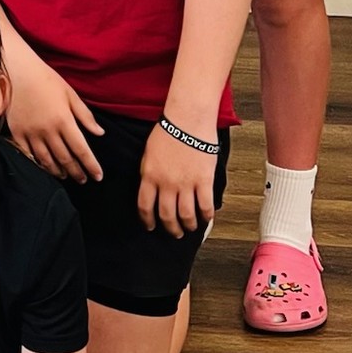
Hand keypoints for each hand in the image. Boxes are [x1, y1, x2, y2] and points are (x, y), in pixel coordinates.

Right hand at [6, 48, 102, 184]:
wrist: (16, 71)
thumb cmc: (46, 79)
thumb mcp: (70, 93)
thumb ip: (85, 115)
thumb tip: (99, 133)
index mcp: (64, 120)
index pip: (82, 150)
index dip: (91, 165)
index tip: (98, 176)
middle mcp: (48, 130)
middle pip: (65, 159)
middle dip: (76, 172)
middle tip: (83, 179)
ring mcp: (31, 133)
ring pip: (47, 160)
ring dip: (58, 171)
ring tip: (65, 176)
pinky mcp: (17, 132)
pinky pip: (28, 154)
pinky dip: (38, 163)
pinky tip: (44, 167)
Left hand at [139, 120, 217, 236]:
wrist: (187, 120)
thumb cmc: (167, 132)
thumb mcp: (148, 154)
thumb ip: (148, 174)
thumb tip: (150, 191)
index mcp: (149, 176)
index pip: (145, 206)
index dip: (147, 220)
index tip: (150, 227)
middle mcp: (166, 183)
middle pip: (167, 215)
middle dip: (170, 228)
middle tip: (174, 232)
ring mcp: (186, 183)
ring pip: (186, 215)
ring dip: (189, 225)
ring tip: (190, 227)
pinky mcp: (204, 181)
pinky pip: (205, 206)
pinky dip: (206, 216)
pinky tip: (206, 219)